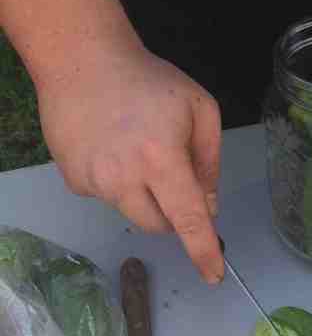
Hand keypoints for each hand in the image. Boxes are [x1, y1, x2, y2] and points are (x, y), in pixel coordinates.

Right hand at [38, 43, 224, 283]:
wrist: (83, 61)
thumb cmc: (149, 80)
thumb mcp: (200, 108)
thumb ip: (209, 161)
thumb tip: (208, 206)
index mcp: (162, 159)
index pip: (188, 219)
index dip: (203, 250)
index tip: (214, 275)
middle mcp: (124, 178)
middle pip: (158, 225)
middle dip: (173, 211)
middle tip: (172, 172)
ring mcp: (94, 181)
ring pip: (132, 211)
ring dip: (143, 194)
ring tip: (136, 148)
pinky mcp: (74, 181)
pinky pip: (106, 197)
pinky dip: (116, 181)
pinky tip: (111, 147)